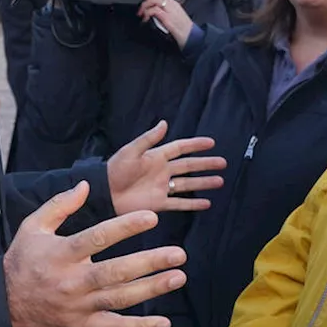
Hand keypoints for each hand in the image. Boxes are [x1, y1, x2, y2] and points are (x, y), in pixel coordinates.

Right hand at [3, 181, 187, 326]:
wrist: (2, 305)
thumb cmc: (22, 260)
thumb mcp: (32, 227)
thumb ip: (59, 205)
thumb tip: (85, 185)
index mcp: (61, 254)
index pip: (97, 238)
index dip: (125, 227)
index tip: (152, 217)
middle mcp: (72, 281)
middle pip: (115, 272)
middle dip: (149, 263)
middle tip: (179, 253)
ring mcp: (79, 305)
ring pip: (120, 298)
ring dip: (151, 289)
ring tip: (178, 277)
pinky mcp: (83, 324)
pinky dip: (139, 326)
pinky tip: (163, 322)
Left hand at [108, 120, 224, 215]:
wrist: (104, 194)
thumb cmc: (115, 170)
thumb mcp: (131, 151)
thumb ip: (149, 139)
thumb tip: (165, 123)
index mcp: (156, 156)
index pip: (180, 148)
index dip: (195, 145)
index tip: (211, 143)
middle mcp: (162, 171)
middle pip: (189, 166)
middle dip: (206, 164)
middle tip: (223, 163)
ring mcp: (162, 188)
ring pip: (188, 184)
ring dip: (204, 183)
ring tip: (220, 181)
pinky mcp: (159, 203)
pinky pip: (179, 203)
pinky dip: (193, 204)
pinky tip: (206, 203)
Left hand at [138, 0, 193, 48]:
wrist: (192, 38)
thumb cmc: (183, 30)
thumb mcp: (174, 18)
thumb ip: (165, 12)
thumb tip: (154, 11)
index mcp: (173, 4)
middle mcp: (172, 5)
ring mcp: (170, 11)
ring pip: (154, 0)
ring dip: (144, 5)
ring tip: (141, 13)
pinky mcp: (168, 19)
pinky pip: (155, 11)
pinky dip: (147, 13)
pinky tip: (145, 19)